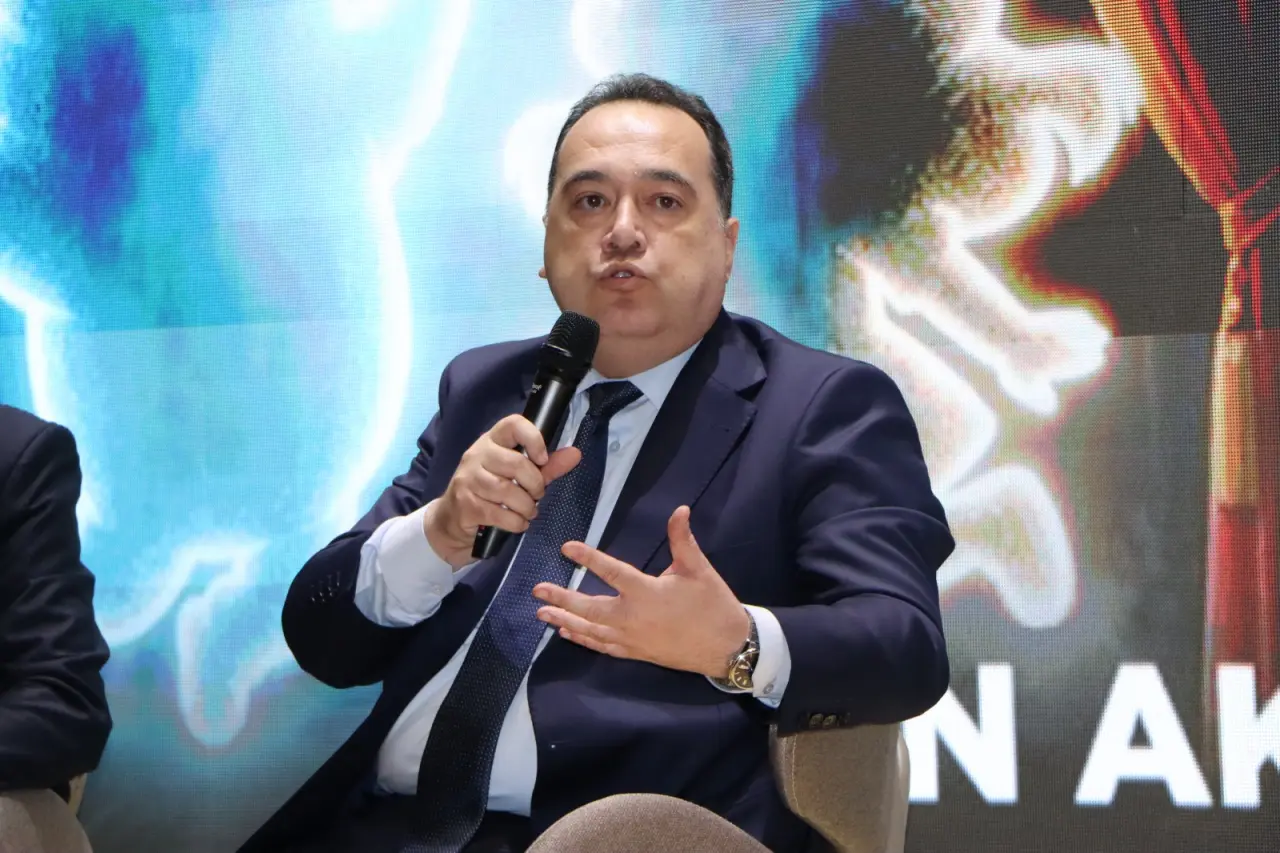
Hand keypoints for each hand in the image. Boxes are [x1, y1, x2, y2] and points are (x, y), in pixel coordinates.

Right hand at [424, 414, 580, 567]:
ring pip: (507, 490)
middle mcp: (477, 455)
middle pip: (516, 463)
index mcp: (491, 441)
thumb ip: (547, 466)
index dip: (533, 439)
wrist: (451, 521)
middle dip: (535, 484)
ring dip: (526, 507)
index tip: (542, 459)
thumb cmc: (490, 492)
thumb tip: (576, 454)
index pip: (513, 424)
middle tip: (537, 496)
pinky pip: (498, 513)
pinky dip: (515, 522)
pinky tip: (517, 523)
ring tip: (528, 512)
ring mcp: (468, 479)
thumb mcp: (519, 476)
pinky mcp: (465, 504)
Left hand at [533, 506, 749, 678]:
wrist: (727, 647)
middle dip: (561, 598)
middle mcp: (633, 618)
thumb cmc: (713, 605)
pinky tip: (568, 633)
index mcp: (647, 593)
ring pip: (591, 630)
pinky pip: (602, 646)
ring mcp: (632, 639)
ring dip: (565, 620)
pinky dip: (583, 639)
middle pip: (589, 608)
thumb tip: (680, 509)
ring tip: (542, 613)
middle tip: (537, 590)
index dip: (588, 558)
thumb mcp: (699, 570)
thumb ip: (683, 540)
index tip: (567, 548)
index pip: (611, 572)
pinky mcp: (636, 653)